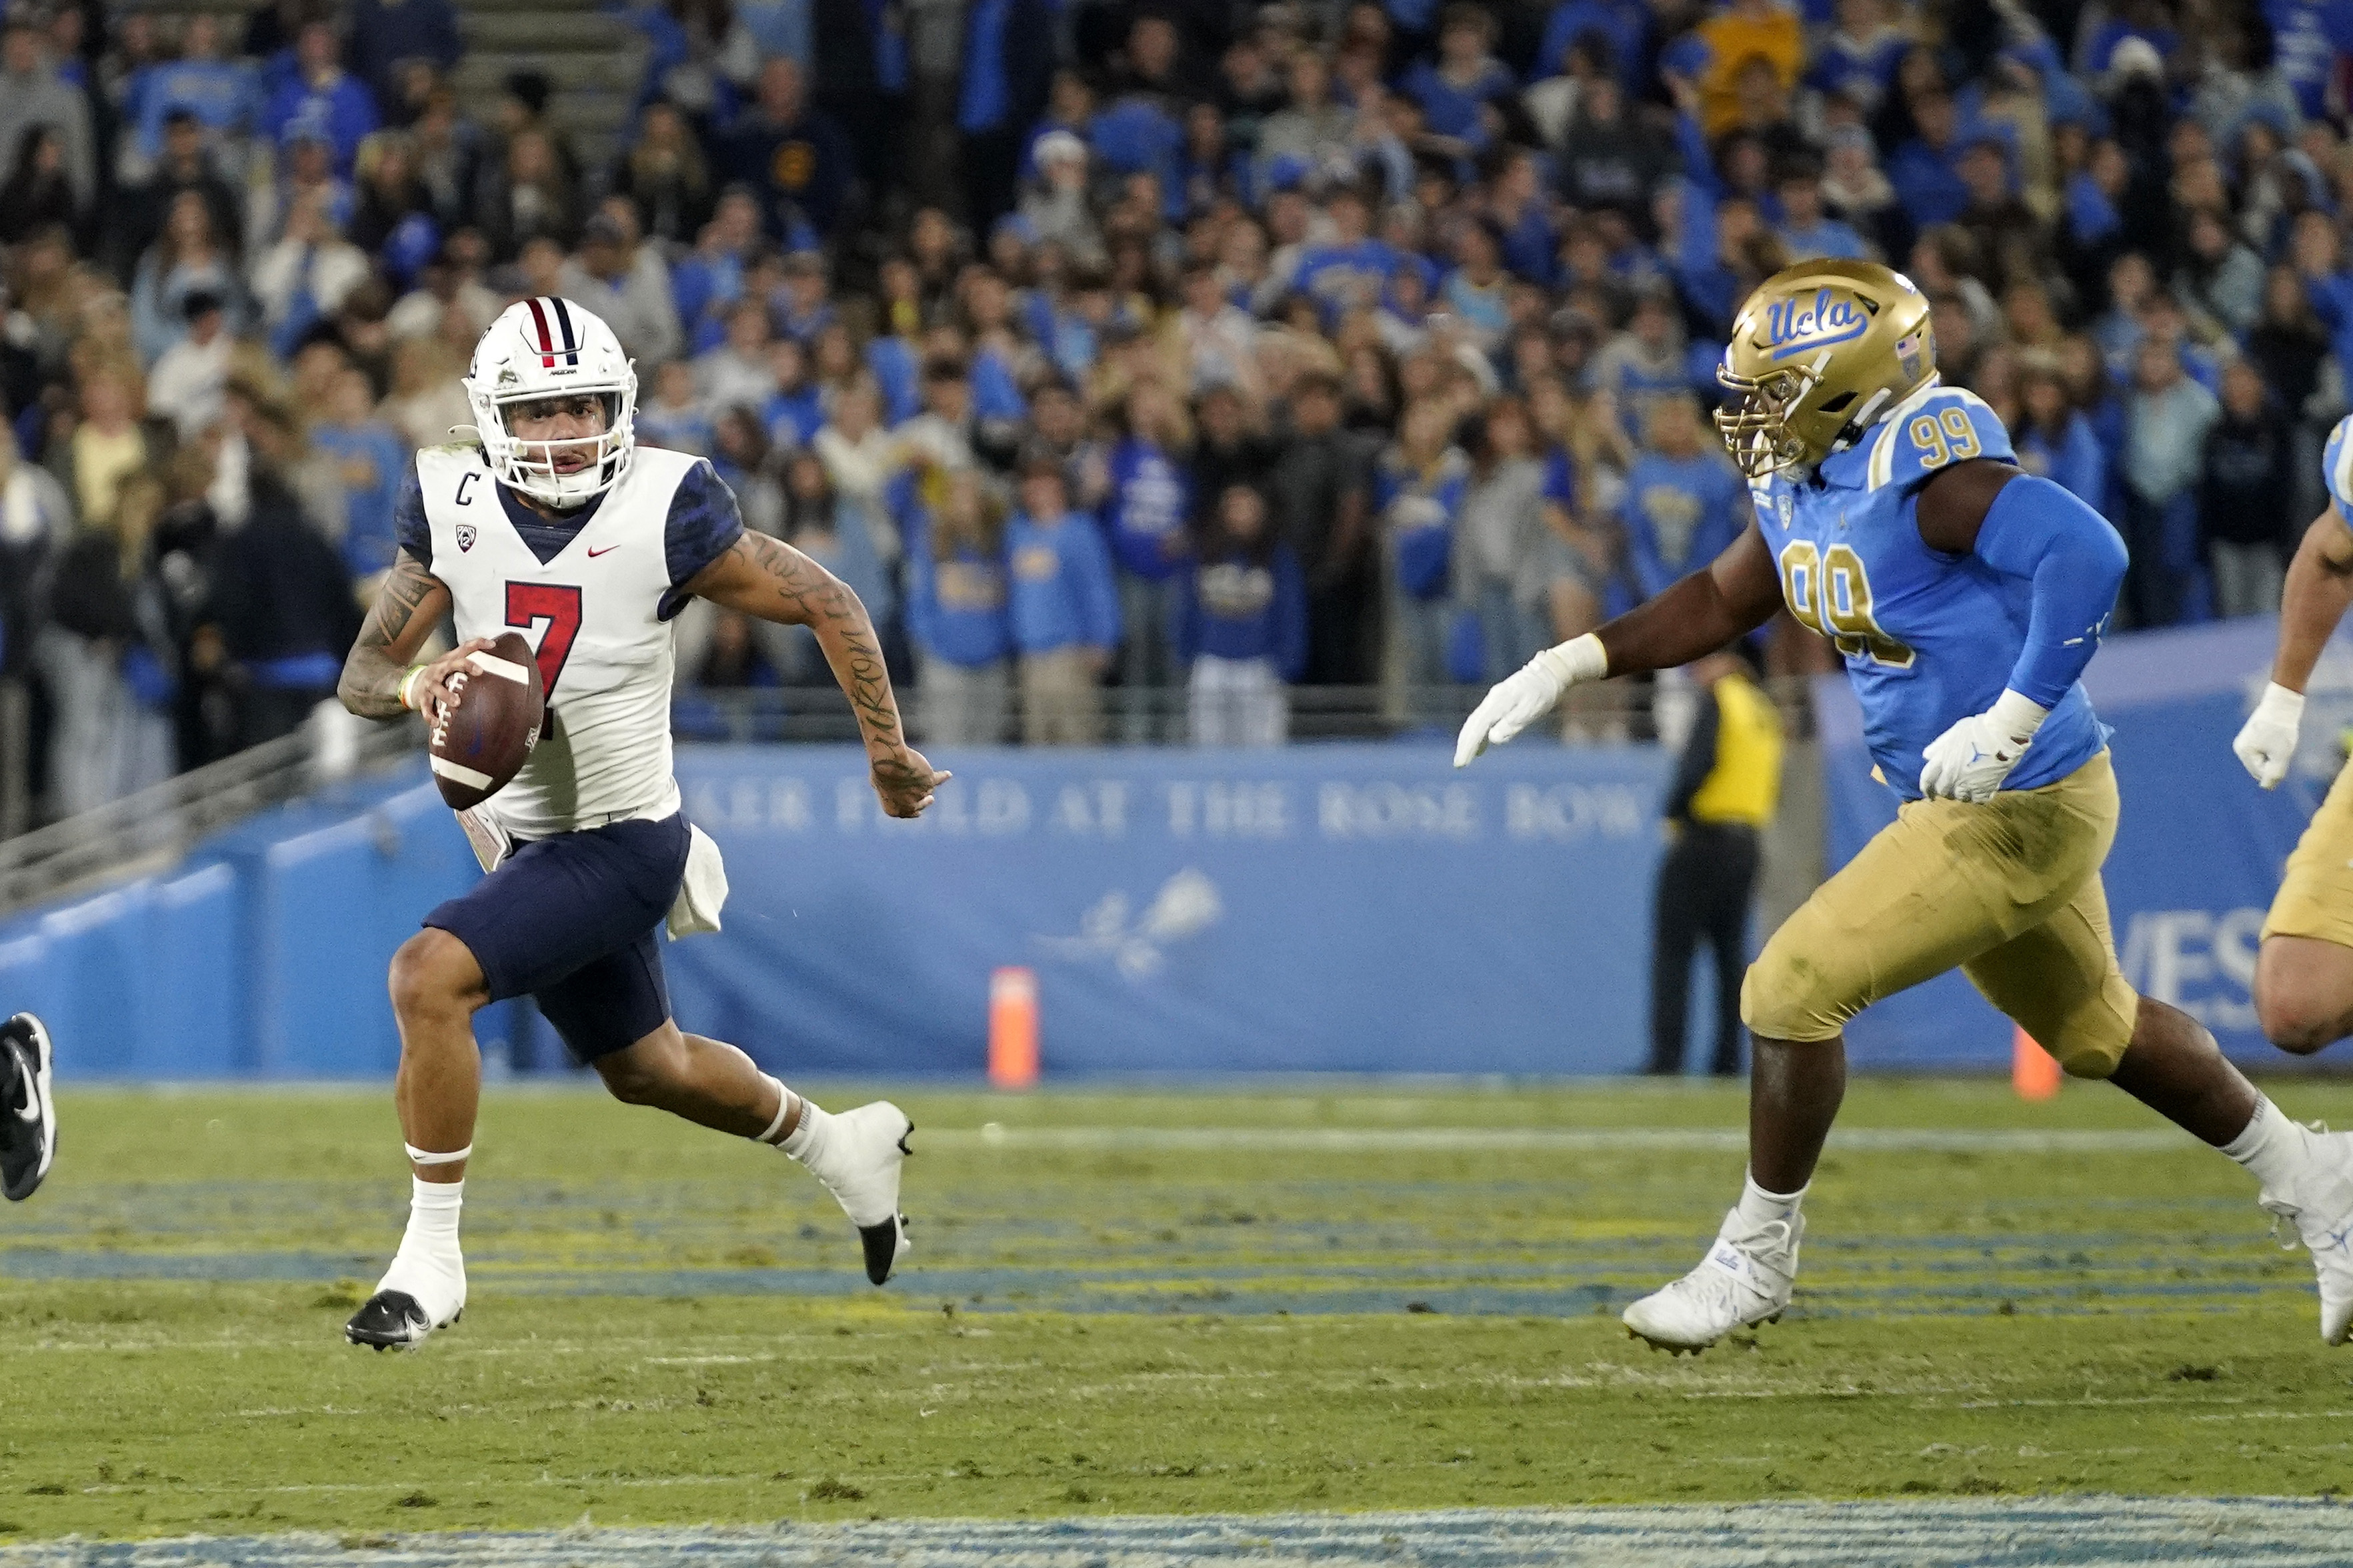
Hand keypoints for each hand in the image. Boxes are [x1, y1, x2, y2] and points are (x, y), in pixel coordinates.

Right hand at [409, 638, 498, 721]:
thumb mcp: (452, 664)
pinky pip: (426, 707)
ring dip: (446, 695)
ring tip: (456, 702)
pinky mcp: (422, 697)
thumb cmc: (440, 674)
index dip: (477, 644)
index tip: (492, 644)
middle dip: (466, 665)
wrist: (413, 682)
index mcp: (449, 660)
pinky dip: (430, 715)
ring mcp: (430, 683)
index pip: (464, 648)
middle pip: (452, 664)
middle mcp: (439, 669)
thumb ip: (469, 662)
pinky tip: (437, 722)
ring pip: (436, 687)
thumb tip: (494, 659)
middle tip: (480, 671)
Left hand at [870, 745, 949, 818]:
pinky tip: (947, 775)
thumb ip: (884, 789)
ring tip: (920, 771)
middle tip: (931, 799)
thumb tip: (881, 788)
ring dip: (925, 782)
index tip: (919, 813)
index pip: (907, 813)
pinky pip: (939, 779)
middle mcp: (908, 806)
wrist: (889, 761)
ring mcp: (920, 794)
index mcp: (893, 810)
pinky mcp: (930, 782)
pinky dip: (943, 777)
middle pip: (920, 803)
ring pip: (926, 789)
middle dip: (925, 802)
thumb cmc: (880, 770)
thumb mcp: (877, 782)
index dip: (914, 812)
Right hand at [1454, 635, 1605, 766]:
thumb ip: (1512, 724)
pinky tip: (1482, 747)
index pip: (1478, 727)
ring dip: (1469, 740)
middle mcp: (1492, 700)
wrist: (1550, 672)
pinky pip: (1483, 720)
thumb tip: (1493, 738)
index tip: (1462, 763)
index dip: (1469, 746)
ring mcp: (1494, 700)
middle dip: (1464, 744)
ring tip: (1465, 759)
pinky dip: (1479, 734)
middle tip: (1459, 764)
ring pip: (1475, 722)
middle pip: (1472, 724)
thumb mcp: (1531, 710)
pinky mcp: (1499, 702)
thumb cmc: (1543, 692)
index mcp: (1498, 702)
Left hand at [1919, 691, 2046, 803]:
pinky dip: (1979, 797)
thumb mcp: (1952, 733)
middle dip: (1945, 791)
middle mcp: (1952, 775)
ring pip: (1960, 797)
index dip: (1926, 789)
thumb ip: (1938, 746)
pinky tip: (1983, 791)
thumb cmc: (1977, 729)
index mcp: (1942, 760)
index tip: (1929, 795)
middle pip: (1943, 791)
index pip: (1926, 780)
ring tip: (1968, 789)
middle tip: (1952, 789)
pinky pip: (1978, 800)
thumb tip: (1926, 756)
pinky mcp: (1985, 788)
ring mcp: (1968, 783)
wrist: (2002, 734)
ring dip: (1962, 794)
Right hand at [2234, 682, 2303, 788]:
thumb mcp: (2282, 754)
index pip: (2261, 773)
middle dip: (2274, 762)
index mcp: (2243, 752)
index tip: (2282, 750)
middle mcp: (2239, 748)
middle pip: (2260, 768)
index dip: (2277, 766)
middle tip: (2282, 746)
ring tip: (2280, 741)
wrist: (2281, 704)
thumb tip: (2266, 788)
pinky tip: (2278, 738)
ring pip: (2262, 760)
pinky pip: (2262, 752)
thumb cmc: (2282, 729)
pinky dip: (2272, 750)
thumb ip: (2275, 773)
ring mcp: (2244, 742)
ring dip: (2274, 756)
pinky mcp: (2251, 737)